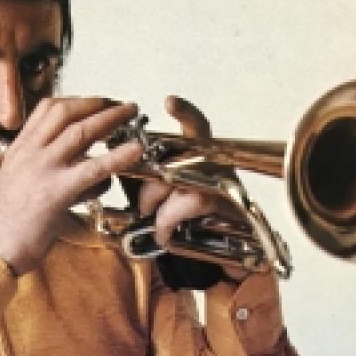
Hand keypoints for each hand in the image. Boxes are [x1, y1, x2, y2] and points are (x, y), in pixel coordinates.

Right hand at [0, 96, 143, 274]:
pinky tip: (136, 150)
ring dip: (111, 118)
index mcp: (19, 149)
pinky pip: (93, 168)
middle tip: (119, 104)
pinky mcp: (56, 192)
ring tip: (131, 113)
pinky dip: (118, 156)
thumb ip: (44, 167)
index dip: (75, 101)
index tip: (95, 102)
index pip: (46, 109)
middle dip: (97, 102)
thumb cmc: (5, 224)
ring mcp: (42, 170)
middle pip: (66, 112)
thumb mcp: (18, 182)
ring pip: (81, 132)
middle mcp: (29, 153)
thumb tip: (81, 164)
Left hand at [138, 95, 247, 283]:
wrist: (231, 254)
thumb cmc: (196, 219)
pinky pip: (180, 206)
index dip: (185, 111)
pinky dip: (165, 222)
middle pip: (173, 155)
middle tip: (143, 203)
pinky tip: (165, 233)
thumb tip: (124, 166)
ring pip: (173, 180)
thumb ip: (156, 175)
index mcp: (204, 155)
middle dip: (148, 180)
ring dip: (155, 202)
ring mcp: (220, 183)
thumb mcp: (174, 191)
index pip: (197, 125)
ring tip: (155, 220)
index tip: (169, 101)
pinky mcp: (218, 205)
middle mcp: (216, 164)